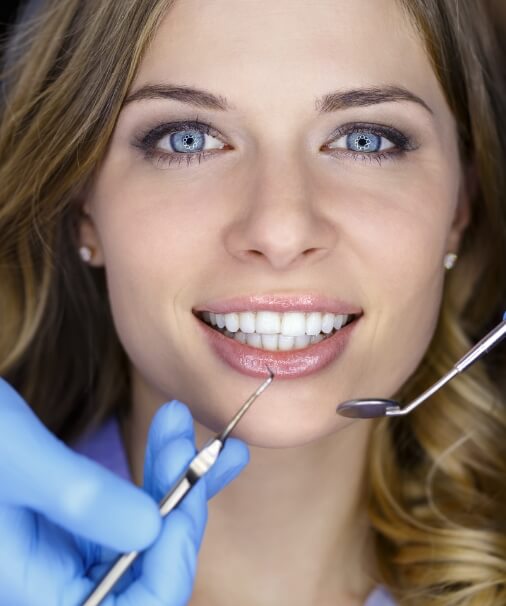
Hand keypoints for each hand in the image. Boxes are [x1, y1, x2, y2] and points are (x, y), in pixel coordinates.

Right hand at [0, 377, 248, 604]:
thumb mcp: (15, 458)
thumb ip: (76, 499)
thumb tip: (150, 528)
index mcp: (31, 590)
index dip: (172, 555)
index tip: (188, 489)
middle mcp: (54, 583)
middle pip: (148, 566)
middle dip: (178, 500)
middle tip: (184, 437)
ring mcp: (66, 554)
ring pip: (145, 534)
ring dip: (176, 480)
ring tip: (186, 428)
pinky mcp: (74, 524)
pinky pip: (130, 508)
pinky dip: (160, 473)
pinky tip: (178, 440)